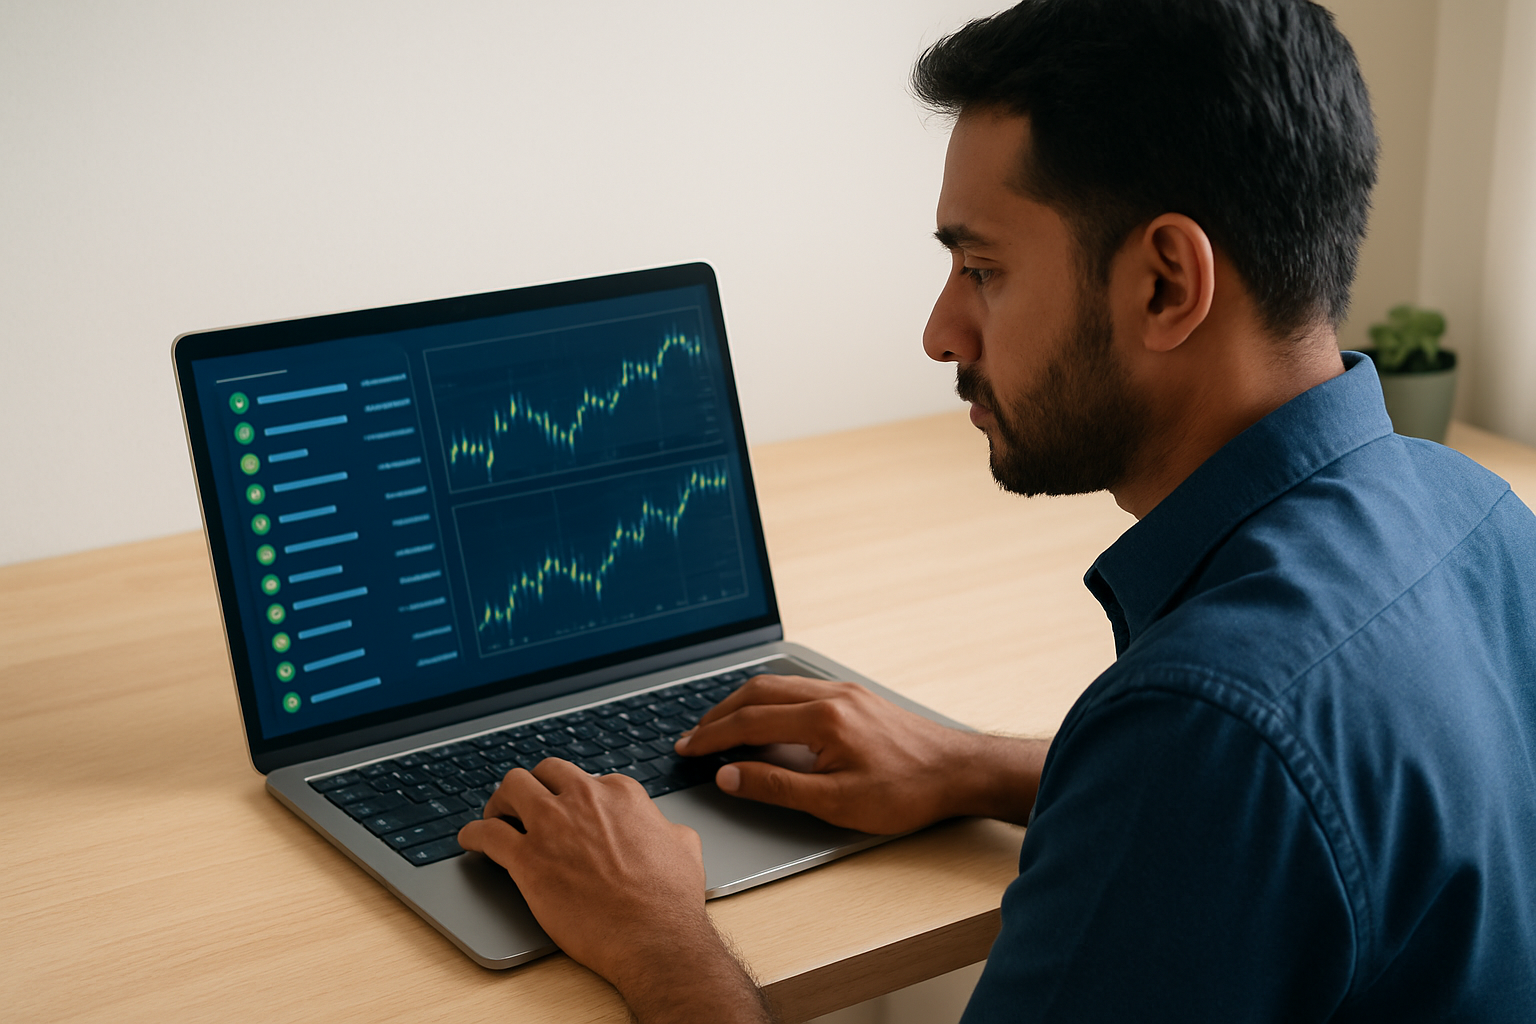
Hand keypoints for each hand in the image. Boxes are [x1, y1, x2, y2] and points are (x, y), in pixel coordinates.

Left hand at [457, 760, 772, 1022]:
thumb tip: (663, 830)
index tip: (568, 811)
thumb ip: (665, 828)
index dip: (573, 798)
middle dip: (533, 786)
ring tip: (496, 816)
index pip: (585, 779)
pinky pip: (486, 833)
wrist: (653, 937)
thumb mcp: (684, 847)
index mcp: (620, 793)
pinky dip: (473, 834)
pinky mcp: (527, 858)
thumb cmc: (670, 900)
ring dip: (500, 801)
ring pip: (511, 788)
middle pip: (544, 772)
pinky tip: (471, 841)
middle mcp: (583, 799)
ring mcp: (552, 826)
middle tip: (525, 805)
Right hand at [675, 675, 1042, 832]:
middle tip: (694, 737)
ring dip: (743, 704)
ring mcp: (844, 692)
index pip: (749, 722)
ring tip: (720, 727)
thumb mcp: (836, 802)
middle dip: (719, 714)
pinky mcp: (855, 697)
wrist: (959, 772)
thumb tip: (730, 776)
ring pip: (777, 686)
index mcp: (822, 719)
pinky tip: (765, 717)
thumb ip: (777, 786)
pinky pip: (798, 688)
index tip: (687, 750)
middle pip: (757, 693)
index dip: (712, 738)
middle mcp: (830, 695)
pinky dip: (769, 701)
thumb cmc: (906, 791)